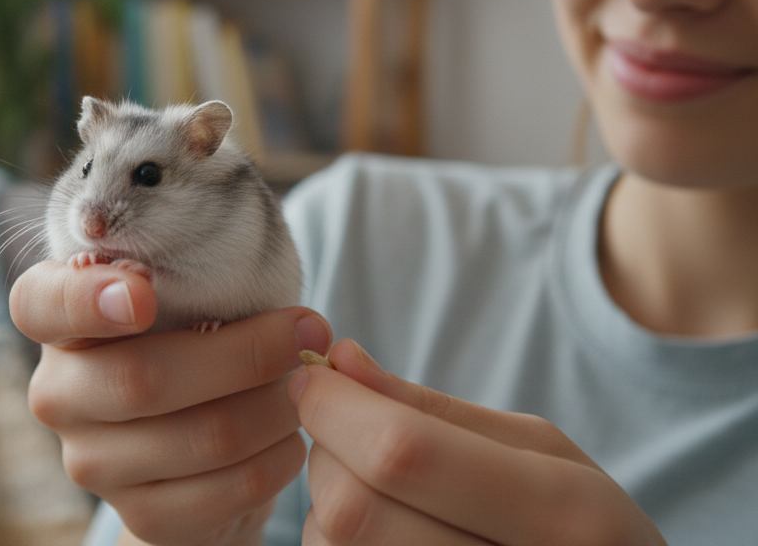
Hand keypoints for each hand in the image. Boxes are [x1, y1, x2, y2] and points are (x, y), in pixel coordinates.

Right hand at [10, 260, 332, 545]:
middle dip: (247, 351)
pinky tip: (291, 435)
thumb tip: (285, 317)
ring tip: (308, 382)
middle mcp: (57, 393)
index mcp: (54, 320)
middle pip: (144, 377)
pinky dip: (279, 456)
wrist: (196, 448)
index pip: (40, 304)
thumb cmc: (192, 338)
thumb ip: (195, 279)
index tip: (143, 294)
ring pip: (204, 435)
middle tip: (310, 328)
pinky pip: (228, 487)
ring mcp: (90, 462)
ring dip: (276, 405)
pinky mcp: (139, 514)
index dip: (87, 300)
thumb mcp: (182, 294)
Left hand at [288, 340, 667, 544]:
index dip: (336, 407)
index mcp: (565, 517)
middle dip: (327, 452)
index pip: (401, 454)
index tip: (312, 376)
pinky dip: (337, 541)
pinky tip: (382, 533)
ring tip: (380, 492)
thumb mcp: (541, 453)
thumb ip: (436, 408)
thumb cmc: (578, 527)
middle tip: (346, 431)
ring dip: (328, 502)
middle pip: (352, 507)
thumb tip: (342, 361)